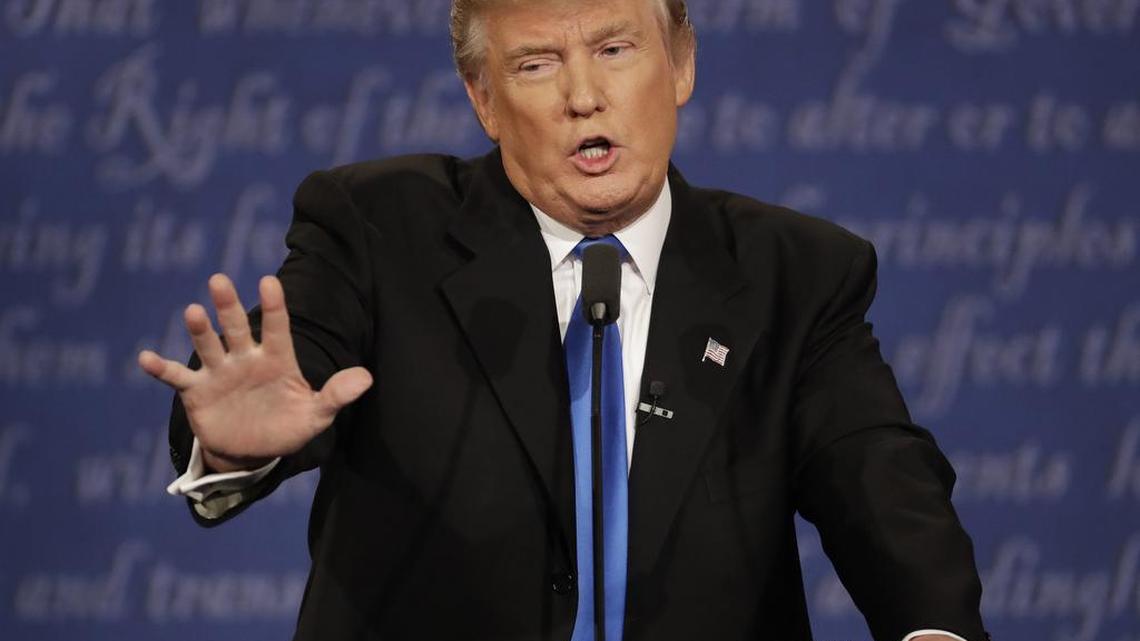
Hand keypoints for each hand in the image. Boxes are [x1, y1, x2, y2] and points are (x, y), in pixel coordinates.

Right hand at [138, 274, 372, 472]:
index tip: (269, 283)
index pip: (277, 327)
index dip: (273, 307)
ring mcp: (219, 372)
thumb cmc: (287, 425)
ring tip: (193, 312)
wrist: (253, 451)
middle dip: (228, 305)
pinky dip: (160, 368)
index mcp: (277, 359)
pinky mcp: (197, 392)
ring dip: (200, 330)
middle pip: (236, 328)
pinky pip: (176, 378)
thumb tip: (366, 379)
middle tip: (220, 280)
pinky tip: (144, 358)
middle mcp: (246, 359)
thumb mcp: (316, 414)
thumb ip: (336, 395)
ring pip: (208, 345)